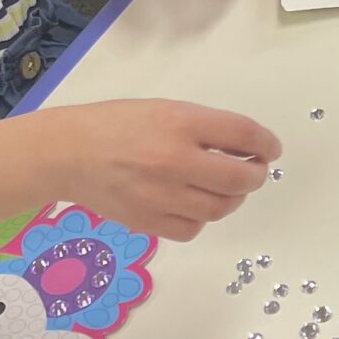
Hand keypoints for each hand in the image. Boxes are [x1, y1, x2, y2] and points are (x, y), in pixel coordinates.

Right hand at [64, 101, 279, 242]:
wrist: (68, 153)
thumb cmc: (118, 124)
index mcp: (181, 122)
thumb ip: (205, 127)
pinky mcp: (148, 223)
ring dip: (232, 199)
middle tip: (253, 171)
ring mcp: (162, 196)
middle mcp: (175, 160)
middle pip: (239, 179)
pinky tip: (194, 204)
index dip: (266, 144)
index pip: (243, 134)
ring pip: (220, 208)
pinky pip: (193, 228)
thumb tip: (248, 147)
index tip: (271, 150)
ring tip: (225, 188)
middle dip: (255, 176)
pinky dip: (201, 218)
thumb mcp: (165, 110)